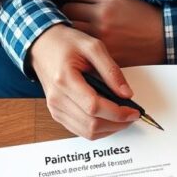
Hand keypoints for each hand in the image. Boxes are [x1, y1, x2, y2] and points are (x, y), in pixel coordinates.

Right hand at [28, 24, 140, 139]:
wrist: (42, 46)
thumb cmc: (65, 43)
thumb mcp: (93, 47)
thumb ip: (111, 70)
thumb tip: (127, 94)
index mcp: (64, 79)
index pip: (94, 107)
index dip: (117, 113)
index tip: (134, 111)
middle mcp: (57, 98)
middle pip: (92, 124)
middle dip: (117, 123)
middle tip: (132, 115)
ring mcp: (55, 108)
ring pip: (87, 132)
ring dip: (109, 129)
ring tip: (123, 118)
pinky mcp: (57, 114)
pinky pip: (80, 131)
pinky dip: (98, 129)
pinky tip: (109, 119)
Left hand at [57, 0, 164, 66]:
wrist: (164, 38)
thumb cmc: (146, 18)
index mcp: (107, 3)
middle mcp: (102, 20)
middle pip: (68, 11)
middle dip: (63, 11)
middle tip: (61, 14)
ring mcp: (102, 39)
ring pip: (73, 31)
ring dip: (68, 30)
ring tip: (68, 30)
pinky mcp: (105, 55)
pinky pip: (84, 50)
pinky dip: (79, 47)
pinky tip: (79, 45)